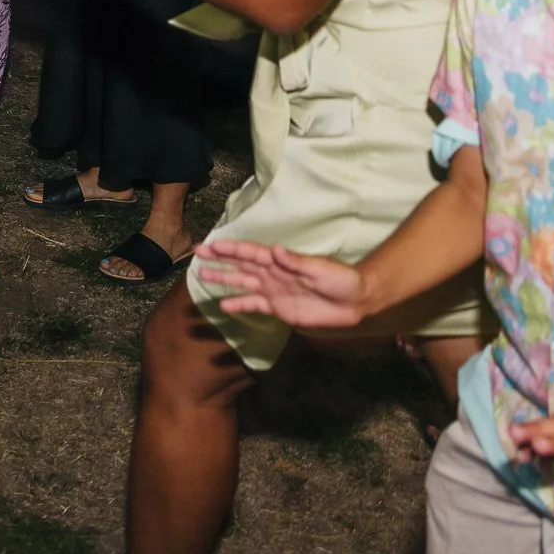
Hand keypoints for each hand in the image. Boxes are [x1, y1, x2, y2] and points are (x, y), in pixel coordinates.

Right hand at [192, 238, 371, 329]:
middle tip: (198, 253)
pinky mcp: (278, 308)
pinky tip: (224, 305)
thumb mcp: (320, 268)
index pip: (250, 253)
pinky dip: (239, 305)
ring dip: (224, 279)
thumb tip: (275, 250)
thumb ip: (296, 261)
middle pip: (240, 265)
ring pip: (243, 283)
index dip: (231, 249)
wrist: (355, 301)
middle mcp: (272, 273)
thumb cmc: (341, 279)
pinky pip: (254, 305)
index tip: (211, 245)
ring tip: (203, 277)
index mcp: (280, 261)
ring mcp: (274, 291)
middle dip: (219, 259)